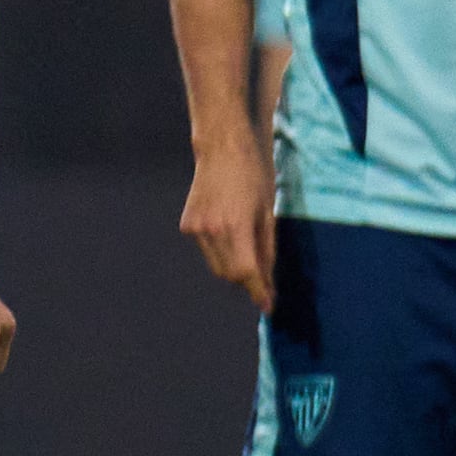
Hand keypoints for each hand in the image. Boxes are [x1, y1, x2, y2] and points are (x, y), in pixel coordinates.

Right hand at [182, 143, 277, 311]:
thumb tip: (267, 278)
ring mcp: (195, 228)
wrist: (222, 150)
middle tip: (266, 285)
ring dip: (234, 269)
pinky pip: (207, 250)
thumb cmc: (254, 176)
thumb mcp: (268, 212)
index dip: (258, 291)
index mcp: (235, 227)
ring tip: (252, 261)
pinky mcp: (187, 224)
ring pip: (216, 265)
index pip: (246, 272)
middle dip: (248, 282)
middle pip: (229, 274)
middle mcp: (210, 231)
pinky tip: (232, 239)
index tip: (268, 306)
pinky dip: (221, 253)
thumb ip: (267, 248)